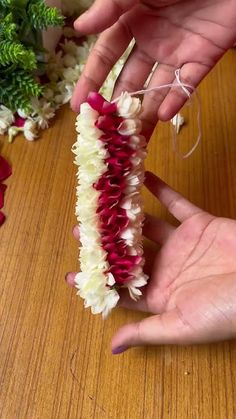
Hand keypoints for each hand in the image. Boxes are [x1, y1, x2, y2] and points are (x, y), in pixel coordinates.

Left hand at [66, 172, 235, 353]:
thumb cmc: (225, 309)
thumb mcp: (182, 326)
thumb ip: (147, 332)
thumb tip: (113, 346)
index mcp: (161, 296)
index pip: (121, 290)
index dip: (97, 283)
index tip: (71, 275)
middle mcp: (168, 269)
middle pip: (128, 255)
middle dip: (105, 245)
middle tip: (80, 231)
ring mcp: (183, 244)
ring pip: (146, 227)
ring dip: (124, 217)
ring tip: (100, 206)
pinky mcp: (198, 224)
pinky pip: (175, 203)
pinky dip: (159, 189)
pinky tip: (139, 178)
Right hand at [71, 0, 235, 134]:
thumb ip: (112, 7)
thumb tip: (79, 28)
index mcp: (132, 21)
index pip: (107, 56)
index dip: (91, 80)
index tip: (79, 107)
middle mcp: (152, 42)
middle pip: (131, 80)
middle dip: (118, 106)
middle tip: (106, 132)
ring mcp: (177, 53)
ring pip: (157, 89)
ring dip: (145, 113)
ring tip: (132, 138)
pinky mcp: (203, 59)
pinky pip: (188, 84)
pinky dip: (176, 100)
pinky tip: (163, 115)